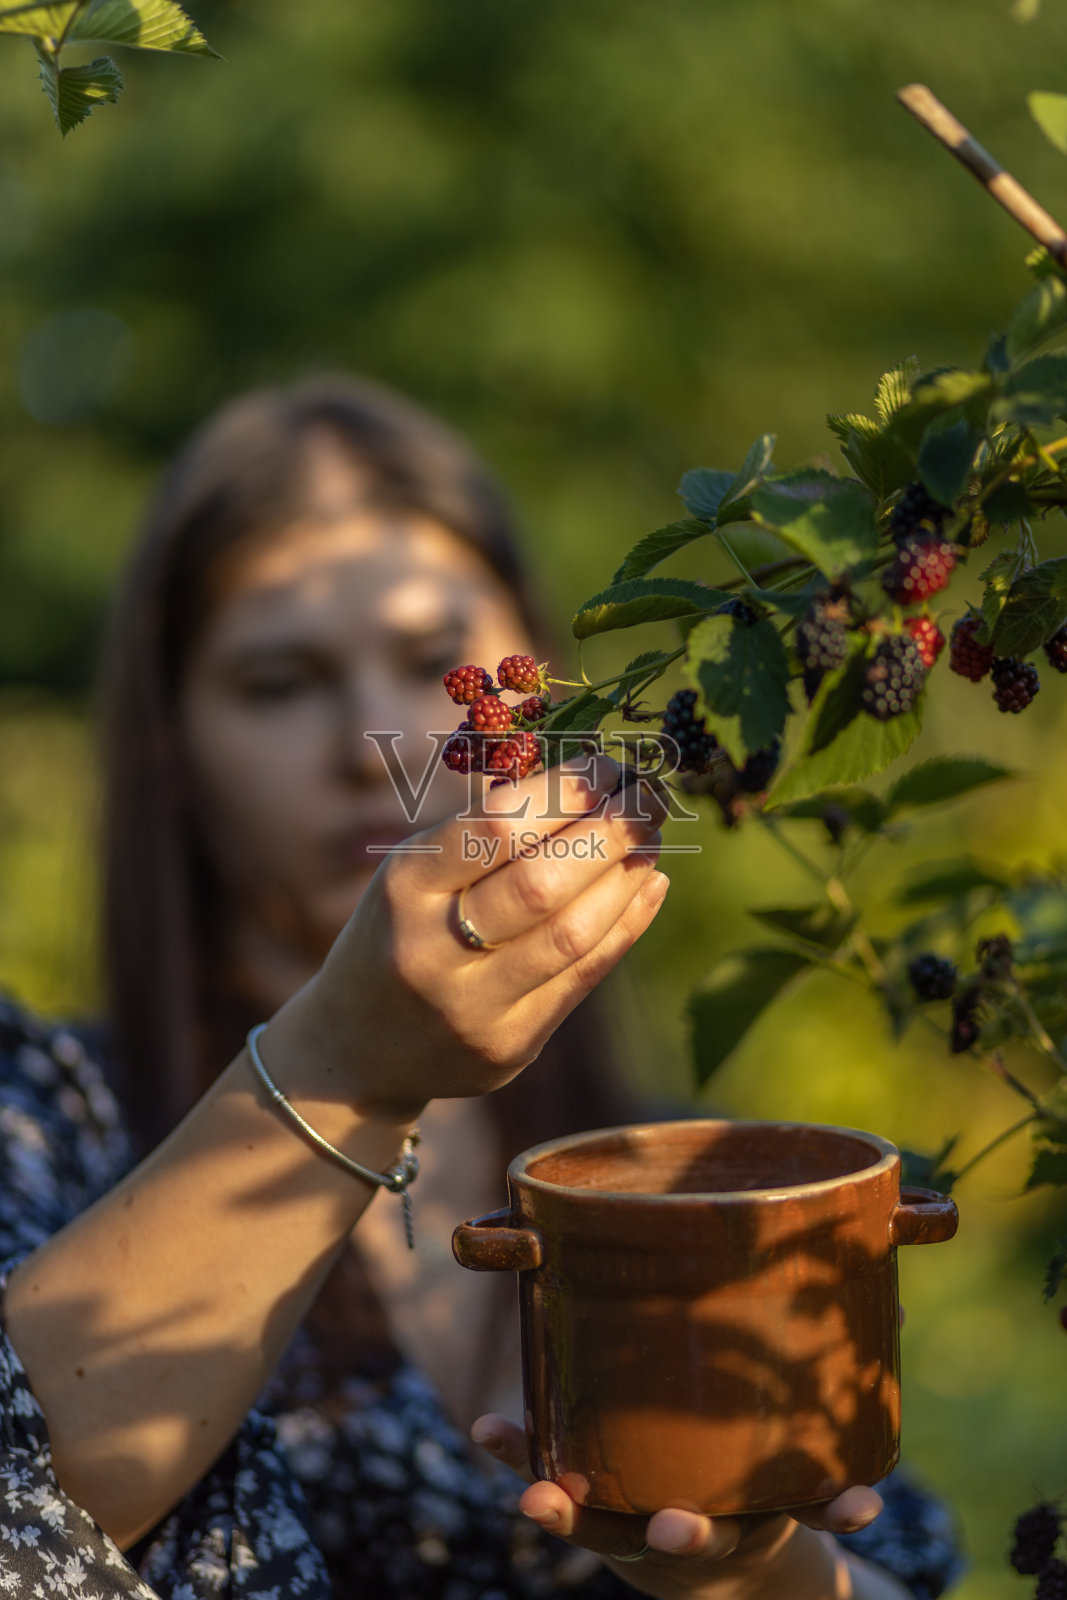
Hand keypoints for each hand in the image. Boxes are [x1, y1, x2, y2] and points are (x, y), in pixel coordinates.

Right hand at [274, 755, 668, 1115]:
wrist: (356, 1046)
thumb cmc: (401, 931)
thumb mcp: (414, 874)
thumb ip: (485, 836)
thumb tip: (594, 781)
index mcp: (403, 886)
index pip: (495, 827)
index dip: (565, 791)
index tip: (609, 765)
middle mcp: (430, 948)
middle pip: (540, 883)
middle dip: (610, 830)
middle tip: (651, 795)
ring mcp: (470, 1006)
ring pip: (570, 934)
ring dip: (625, 877)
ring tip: (651, 838)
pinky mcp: (509, 1046)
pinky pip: (582, 978)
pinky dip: (625, 925)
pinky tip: (648, 886)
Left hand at [471, 1415, 888, 1599]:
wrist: (714, 1566)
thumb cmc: (752, 1481)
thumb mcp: (800, 1454)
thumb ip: (834, 1380)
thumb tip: (895, 1301)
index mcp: (762, 1511)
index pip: (812, 1512)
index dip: (834, 1507)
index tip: (860, 1505)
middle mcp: (695, 1524)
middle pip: (691, 1540)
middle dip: (685, 1533)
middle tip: (680, 1526)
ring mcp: (634, 1523)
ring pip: (599, 1529)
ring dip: (569, 1513)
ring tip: (538, 1500)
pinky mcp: (589, 1501)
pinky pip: (549, 1476)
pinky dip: (518, 1454)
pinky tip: (485, 1429)